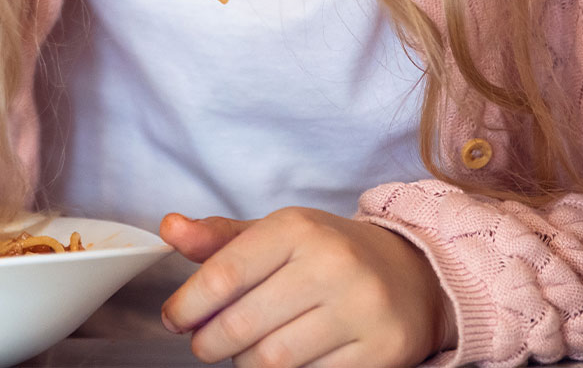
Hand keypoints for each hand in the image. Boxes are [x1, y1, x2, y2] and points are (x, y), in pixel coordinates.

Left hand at [159, 209, 457, 367]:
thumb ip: (219, 238)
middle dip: (209, 343)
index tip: (175, 319)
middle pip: (242, 325)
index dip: (187, 305)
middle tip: (204, 344)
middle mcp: (332, 265)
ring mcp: (361, 310)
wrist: (414, 273)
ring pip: (273, 360)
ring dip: (246, 363)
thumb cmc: (328, 254)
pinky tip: (284, 362)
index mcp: (298, 229)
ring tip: (245, 351)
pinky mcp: (382, 351)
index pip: (223, 275)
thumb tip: (168, 228)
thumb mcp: (276, 235)